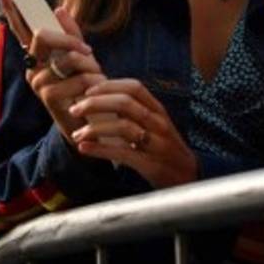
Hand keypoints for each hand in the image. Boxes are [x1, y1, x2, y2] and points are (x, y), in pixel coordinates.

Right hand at [0, 0, 102, 142]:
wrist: (90, 122)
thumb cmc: (84, 88)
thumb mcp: (81, 58)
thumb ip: (71, 35)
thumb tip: (58, 9)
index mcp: (37, 55)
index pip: (21, 28)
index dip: (10, 7)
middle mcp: (32, 67)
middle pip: (43, 36)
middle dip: (70, 40)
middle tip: (88, 52)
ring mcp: (38, 83)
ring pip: (67, 59)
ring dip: (90, 67)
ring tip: (95, 79)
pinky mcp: (49, 98)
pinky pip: (77, 79)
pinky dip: (93, 83)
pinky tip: (94, 94)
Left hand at [68, 78, 197, 188]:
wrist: (189, 177)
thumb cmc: (165, 147)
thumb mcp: (155, 124)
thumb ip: (135, 110)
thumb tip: (102, 96)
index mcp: (158, 109)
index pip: (134, 87)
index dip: (109, 86)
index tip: (87, 90)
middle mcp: (159, 123)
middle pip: (125, 103)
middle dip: (96, 103)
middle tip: (75, 109)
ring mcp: (157, 143)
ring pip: (123, 127)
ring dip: (95, 129)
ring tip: (76, 134)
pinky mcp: (151, 165)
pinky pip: (123, 153)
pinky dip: (100, 149)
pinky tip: (84, 148)